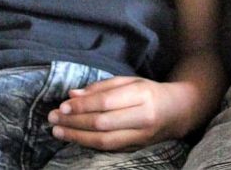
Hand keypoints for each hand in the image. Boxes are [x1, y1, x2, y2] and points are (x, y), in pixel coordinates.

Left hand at [48, 76, 187, 149]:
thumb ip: (101, 88)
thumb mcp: (129, 81)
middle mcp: (142, 117)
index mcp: (141, 94)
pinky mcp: (136, 148)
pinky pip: (109, 148)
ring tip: (57, 132)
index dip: (83, 106)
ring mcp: (141, 136)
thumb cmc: (149, 92)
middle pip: (102, 123)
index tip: (62, 106)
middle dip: (75, 122)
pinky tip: (74, 138)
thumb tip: (72, 95)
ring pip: (104, 140)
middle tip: (53, 119)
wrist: (177, 112)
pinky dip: (89, 144)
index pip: (106, 102)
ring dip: (77, 137)